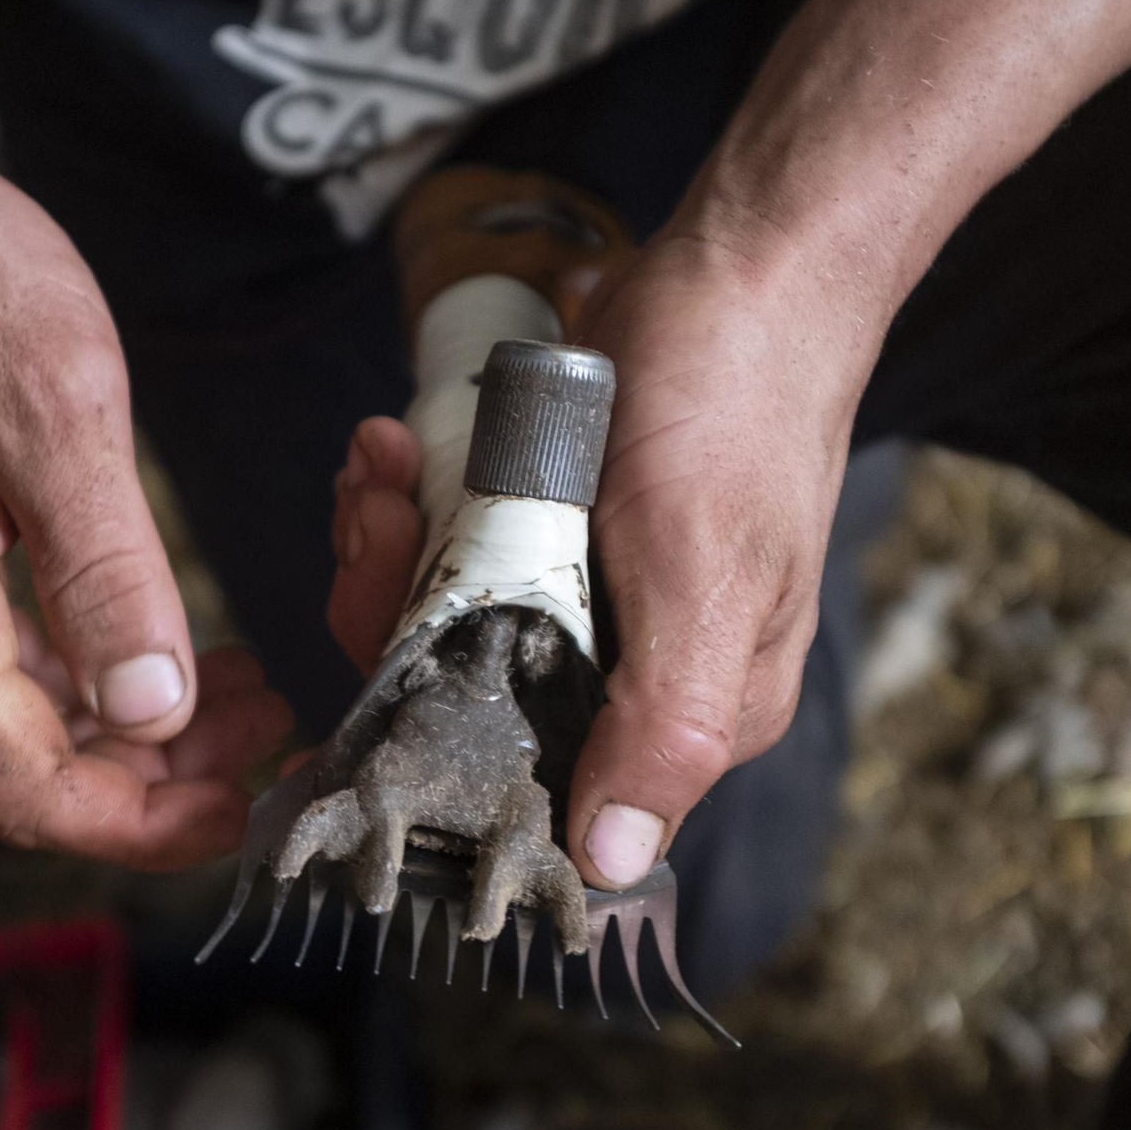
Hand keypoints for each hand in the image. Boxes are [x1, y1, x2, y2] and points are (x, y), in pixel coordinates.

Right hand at [0, 123, 290, 865]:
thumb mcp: (52, 408)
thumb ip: (105, 568)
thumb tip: (154, 708)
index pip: (21, 787)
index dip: (138, 825)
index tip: (244, 805)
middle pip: (24, 771)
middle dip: (154, 783)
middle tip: (269, 736)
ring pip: (22, 723)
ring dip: (134, 733)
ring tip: (245, 694)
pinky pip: (9, 661)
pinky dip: (97, 673)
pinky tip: (169, 646)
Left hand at [324, 227, 880, 888]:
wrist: (746, 265)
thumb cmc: (738, 412)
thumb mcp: (704, 573)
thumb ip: (662, 724)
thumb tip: (612, 865)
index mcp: (681, 712)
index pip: (533, 784)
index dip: (438, 737)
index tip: (386, 642)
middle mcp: (625, 670)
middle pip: (462, 694)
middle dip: (393, 608)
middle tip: (384, 517)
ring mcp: (578, 592)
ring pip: (439, 612)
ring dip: (389, 540)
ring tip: (385, 466)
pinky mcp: (543, 524)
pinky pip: (447, 540)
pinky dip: (408, 495)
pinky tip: (398, 444)